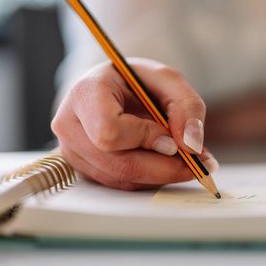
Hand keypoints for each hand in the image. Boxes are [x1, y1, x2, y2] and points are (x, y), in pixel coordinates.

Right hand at [52, 58, 217, 189]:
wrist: (116, 88)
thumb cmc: (138, 81)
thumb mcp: (169, 80)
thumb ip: (187, 107)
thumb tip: (192, 146)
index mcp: (85, 93)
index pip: (109, 131)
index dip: (144, 139)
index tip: (171, 139)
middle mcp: (69, 124)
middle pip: (118, 163)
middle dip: (163, 167)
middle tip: (196, 162)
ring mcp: (72, 151)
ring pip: (121, 179)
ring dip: (160, 175)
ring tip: (185, 159)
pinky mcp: (83, 169)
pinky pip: (120, 184)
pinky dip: (149, 178)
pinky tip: (164, 163)